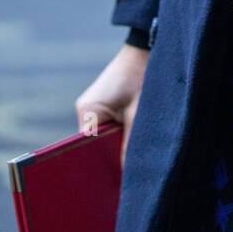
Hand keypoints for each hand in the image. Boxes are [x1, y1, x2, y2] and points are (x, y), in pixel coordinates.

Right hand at [75, 42, 149, 168]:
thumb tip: (129, 176)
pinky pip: (107, 128)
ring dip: (115, 145)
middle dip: (108, 157)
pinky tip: (130, 141)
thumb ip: (131, 145)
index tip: (110, 181)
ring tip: (129, 158)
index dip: (100, 166)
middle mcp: (85, 111)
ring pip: (102, 138)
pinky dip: (118, 135)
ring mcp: (92, 108)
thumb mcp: (138, 114)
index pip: (86, 150)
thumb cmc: (142, 78)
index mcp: (88, 113)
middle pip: (93, 146)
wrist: (147, 50)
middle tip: (122, 175)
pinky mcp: (103, 106)